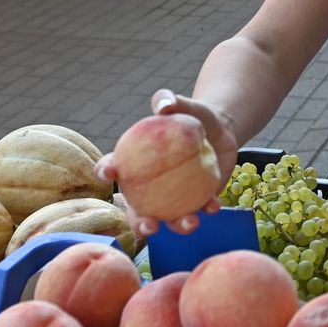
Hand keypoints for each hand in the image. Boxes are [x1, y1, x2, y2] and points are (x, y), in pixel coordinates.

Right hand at [96, 89, 238, 237]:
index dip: (106, 172)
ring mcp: (175, 198)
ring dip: (179, 226)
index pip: (114, 169)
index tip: (109, 173)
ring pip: (172, 220)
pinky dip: (208, 210)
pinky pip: (202, 210)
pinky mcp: (200, 201)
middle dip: (140, 225)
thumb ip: (168, 100)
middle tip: (150, 226)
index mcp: (136, 164)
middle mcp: (151, 188)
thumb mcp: (181, 104)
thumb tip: (163, 107)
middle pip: (139, 212)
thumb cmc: (192, 115)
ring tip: (190, 222)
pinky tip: (214, 205)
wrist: (221, 128)